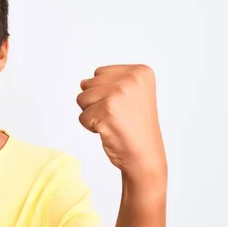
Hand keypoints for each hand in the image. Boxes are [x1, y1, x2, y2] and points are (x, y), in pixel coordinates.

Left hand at [76, 64, 166, 179]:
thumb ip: (108, 82)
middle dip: (96, 102)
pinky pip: (82, 117)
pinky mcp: (107, 111)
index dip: (104, 92)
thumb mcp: (130, 95)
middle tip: (118, 115)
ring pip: (82, 99)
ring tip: (113, 121)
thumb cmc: (135, 127)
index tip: (124, 105)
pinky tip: (110, 130)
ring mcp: (119, 94)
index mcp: (140, 71)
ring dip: (92, 114)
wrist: (145, 154)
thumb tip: (82, 82)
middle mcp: (131, 79)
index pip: (99, 73)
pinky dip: (91, 127)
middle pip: (88, 84)